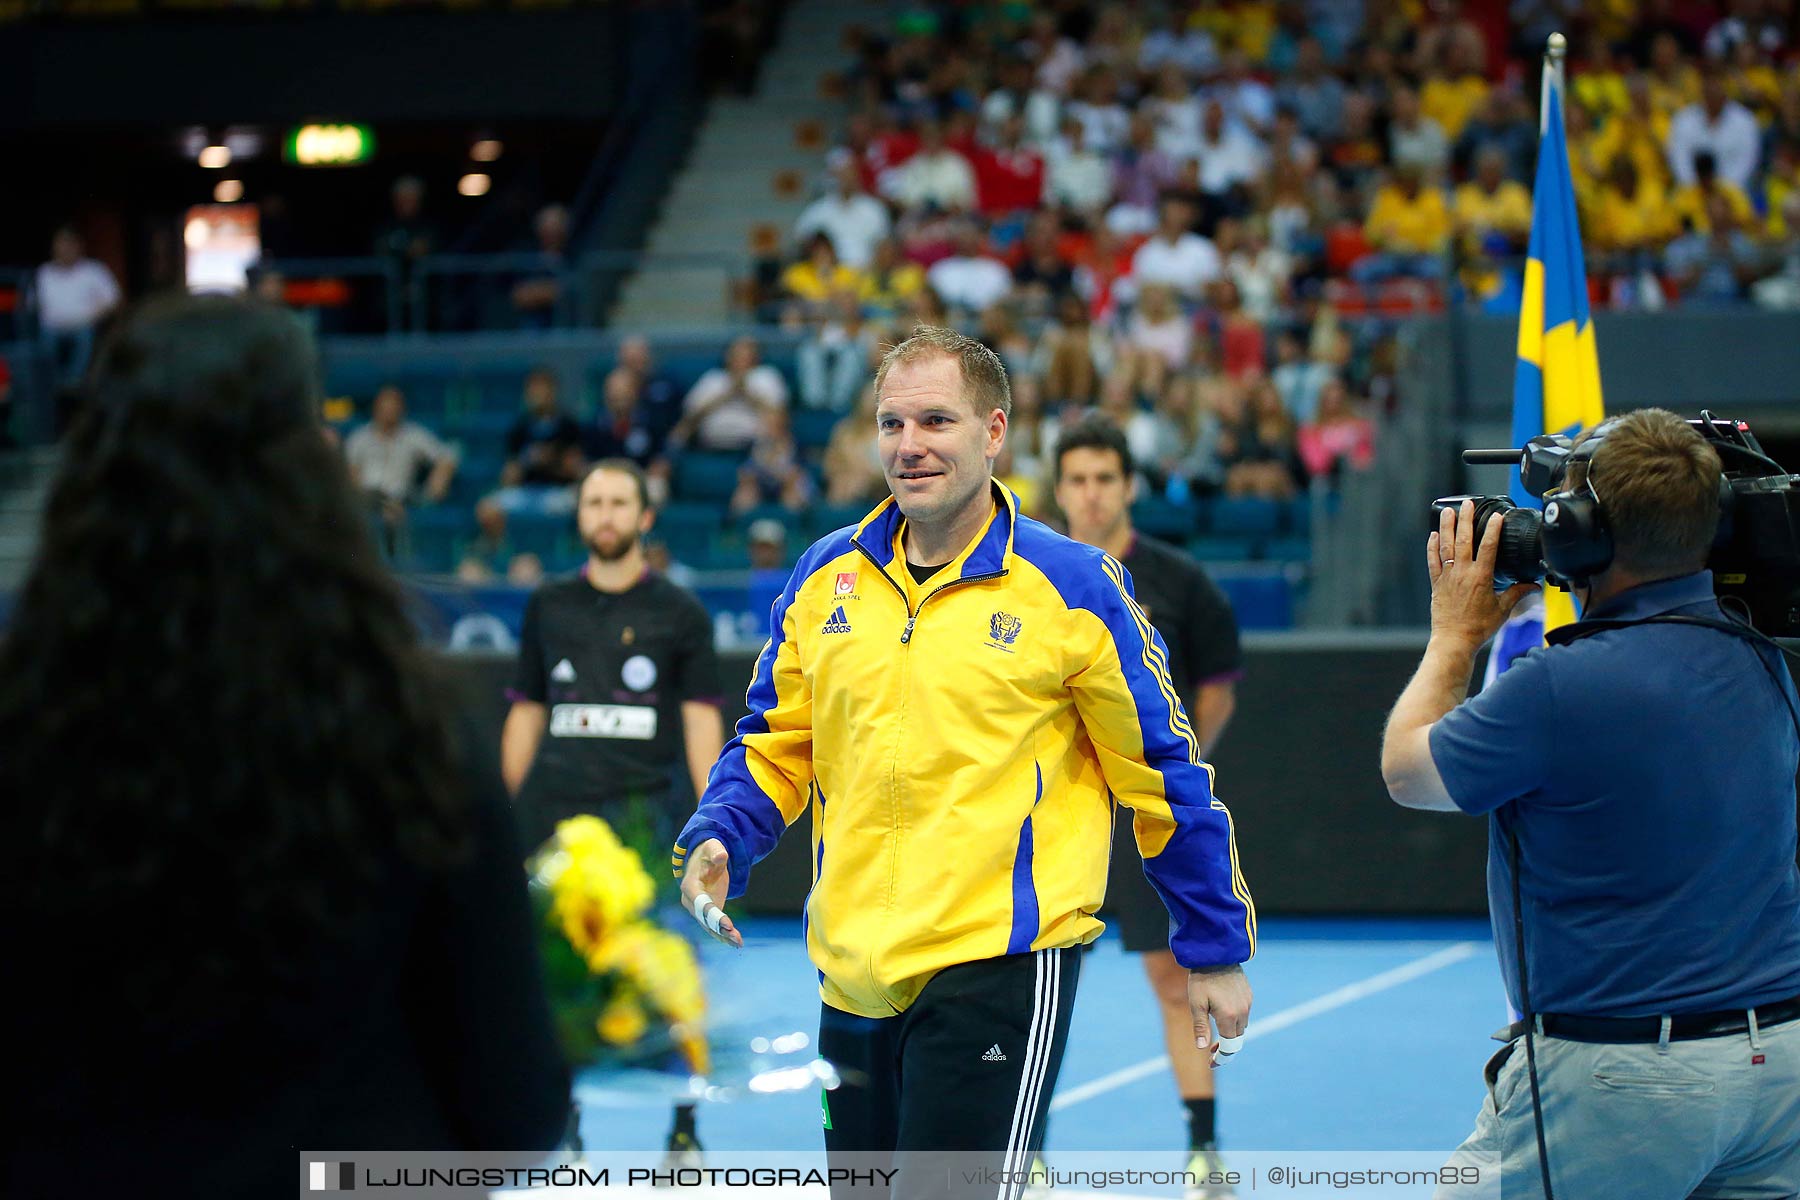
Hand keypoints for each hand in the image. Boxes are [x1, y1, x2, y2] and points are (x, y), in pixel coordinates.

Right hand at [679, 838, 742, 947]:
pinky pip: (713, 926)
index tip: (727, 924)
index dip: (713, 915)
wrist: (703, 859)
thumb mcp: (712, 847)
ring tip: (738, 943)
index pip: (701, 903)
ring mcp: (697, 909)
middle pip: (704, 918)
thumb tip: (721, 856)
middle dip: (719, 928)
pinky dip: (724, 934)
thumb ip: (716, 852)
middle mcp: (690, 901)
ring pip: (709, 925)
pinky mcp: (706, 913)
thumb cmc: (708, 851)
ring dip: (723, 935)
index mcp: (690, 886)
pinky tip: (736, 943)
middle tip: (735, 937)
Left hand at [1188, 964, 1250, 1065]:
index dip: (1222, 1057)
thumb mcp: (1196, 1003)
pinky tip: (1224, 1014)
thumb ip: (1200, 1026)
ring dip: (1231, 1032)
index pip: (1229, 1046)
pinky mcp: (1249, 995)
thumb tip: (1202, 1048)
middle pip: (1237, 1038)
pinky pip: (1244, 1013)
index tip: (1212, 1062)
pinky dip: (1235, 1019)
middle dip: (1225, 1046)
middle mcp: (1242, 1011)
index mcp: (1228, 1016)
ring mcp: (1247, 1002)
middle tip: (1212, 1050)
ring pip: (1242, 1026)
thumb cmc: (1201, 979)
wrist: (1216, 954)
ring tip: (1217, 1030)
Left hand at [1427, 499, 1536, 647]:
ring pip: (1445, 547)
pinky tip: (1434, 535)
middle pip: (1463, 540)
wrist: (1454, 641)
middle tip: (1467, 504)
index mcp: (1481, 577)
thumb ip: (1517, 593)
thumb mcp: (1503, 610)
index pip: (1488, 547)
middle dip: (1465, 519)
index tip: (1496, 515)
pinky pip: (1433, 561)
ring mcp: (1447, 577)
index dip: (1493, 529)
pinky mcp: (1436, 584)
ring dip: (1446, 527)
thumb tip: (1534, 585)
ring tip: (1448, 511)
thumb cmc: (1479, 628)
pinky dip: (1432, 547)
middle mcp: (1462, 574)